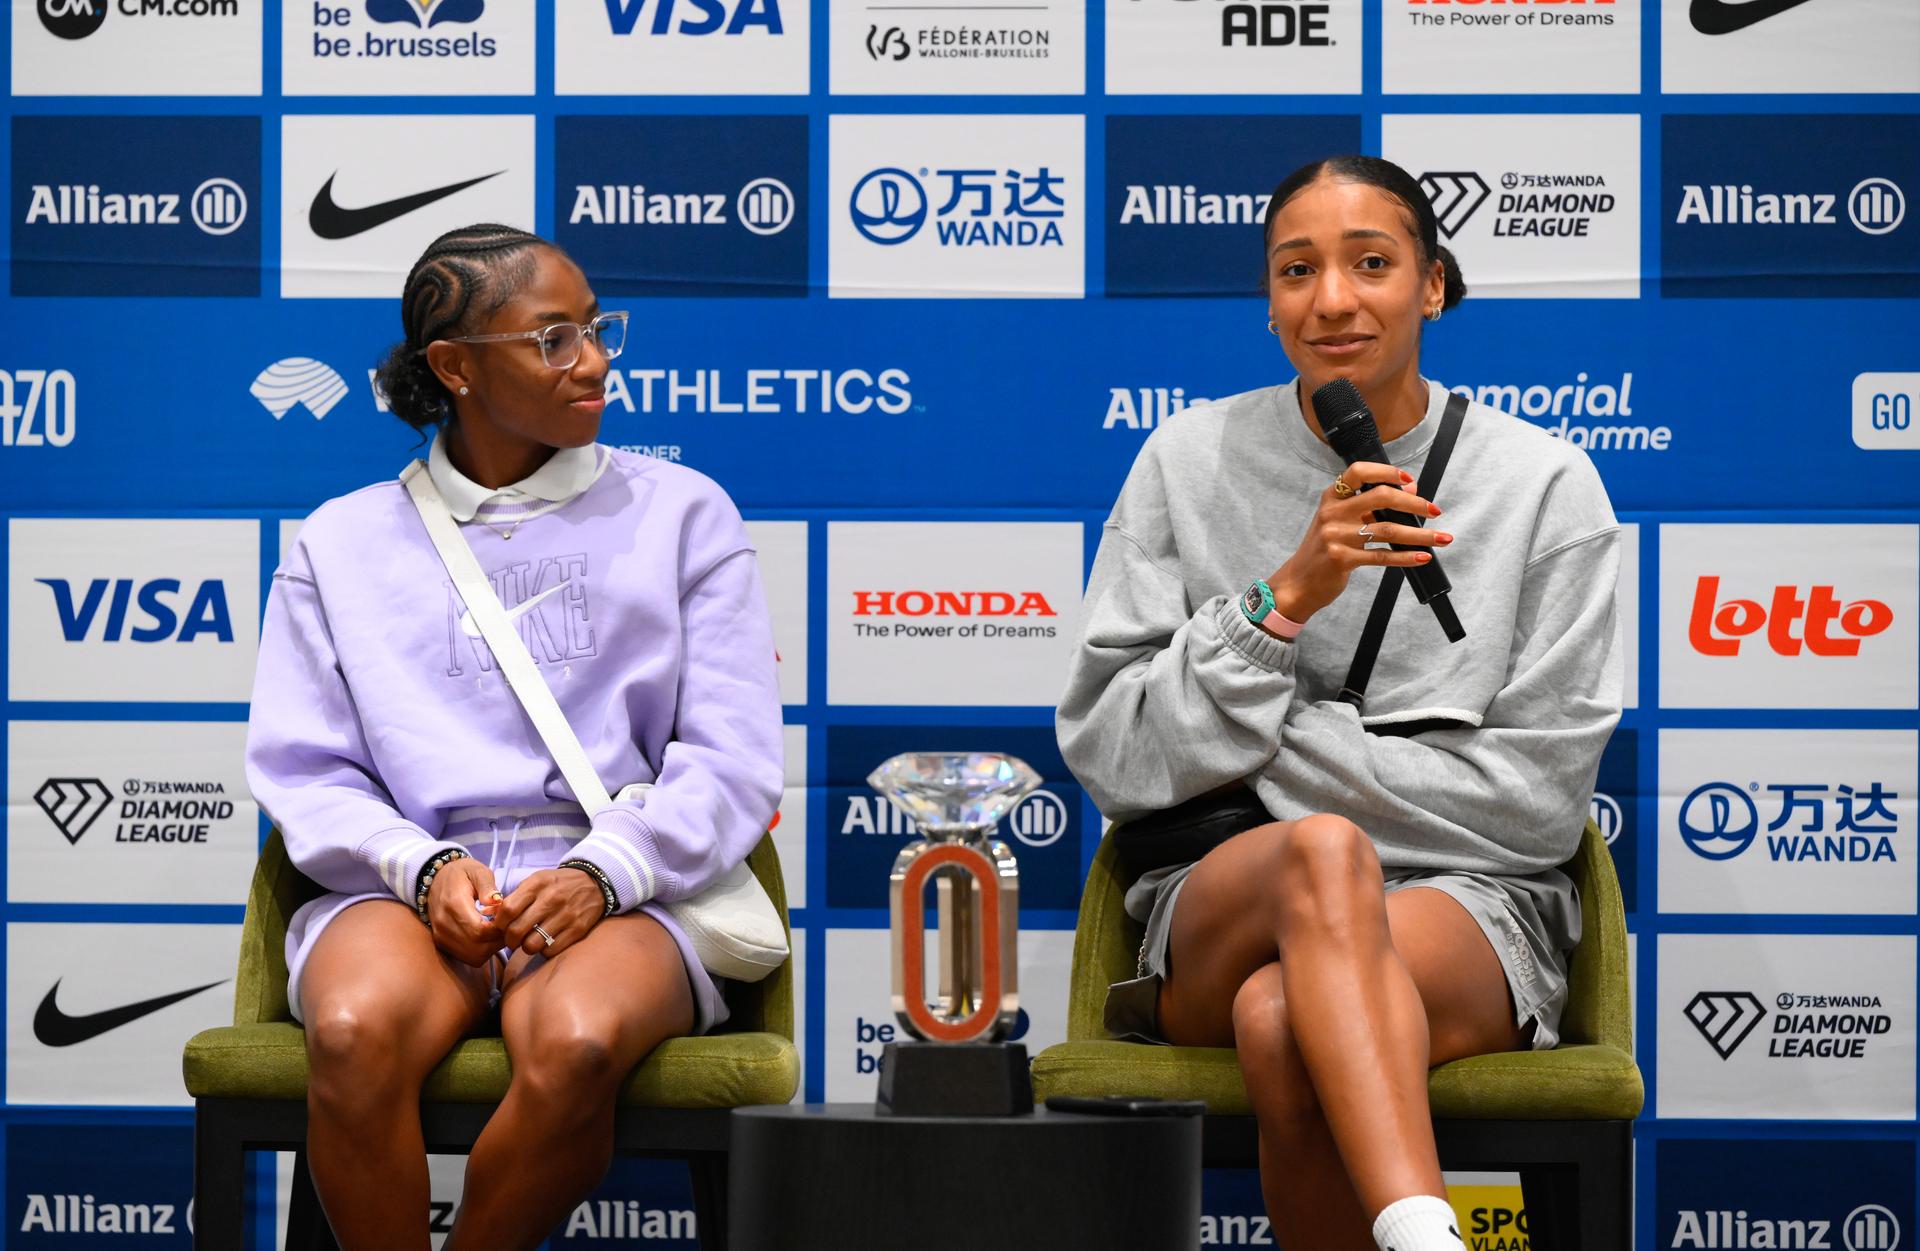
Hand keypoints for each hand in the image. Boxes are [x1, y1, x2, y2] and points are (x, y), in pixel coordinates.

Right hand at [427, 857, 501, 967]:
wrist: (435, 879)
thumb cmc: (461, 874)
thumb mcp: (477, 871)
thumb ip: (488, 885)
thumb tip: (497, 901)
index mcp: (454, 905)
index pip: (479, 931)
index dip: (498, 930)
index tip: (507, 919)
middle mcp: (444, 925)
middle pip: (477, 948)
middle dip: (498, 941)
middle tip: (507, 927)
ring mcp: (441, 937)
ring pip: (473, 957)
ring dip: (491, 949)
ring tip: (497, 931)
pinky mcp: (442, 944)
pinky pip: (466, 957)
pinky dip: (480, 951)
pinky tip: (486, 936)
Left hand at [493, 868, 607, 959]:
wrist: (595, 883)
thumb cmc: (558, 884)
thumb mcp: (536, 880)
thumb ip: (515, 897)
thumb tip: (489, 915)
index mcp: (537, 884)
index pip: (507, 910)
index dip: (499, 923)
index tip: (501, 926)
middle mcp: (551, 899)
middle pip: (516, 930)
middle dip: (509, 940)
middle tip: (512, 939)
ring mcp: (565, 916)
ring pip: (532, 945)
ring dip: (526, 947)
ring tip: (530, 941)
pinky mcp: (577, 930)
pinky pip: (550, 950)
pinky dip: (544, 950)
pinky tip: (546, 941)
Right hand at [1266, 461, 1451, 625]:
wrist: (1299, 582)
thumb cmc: (1324, 549)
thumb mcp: (1341, 521)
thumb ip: (1371, 505)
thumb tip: (1410, 489)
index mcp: (1332, 498)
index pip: (1358, 472)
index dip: (1386, 471)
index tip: (1409, 480)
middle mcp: (1332, 513)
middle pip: (1380, 497)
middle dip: (1414, 504)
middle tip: (1434, 511)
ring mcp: (1335, 536)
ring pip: (1387, 530)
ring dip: (1420, 535)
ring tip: (1442, 538)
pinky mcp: (1341, 559)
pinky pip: (1382, 556)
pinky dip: (1406, 557)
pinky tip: (1422, 556)